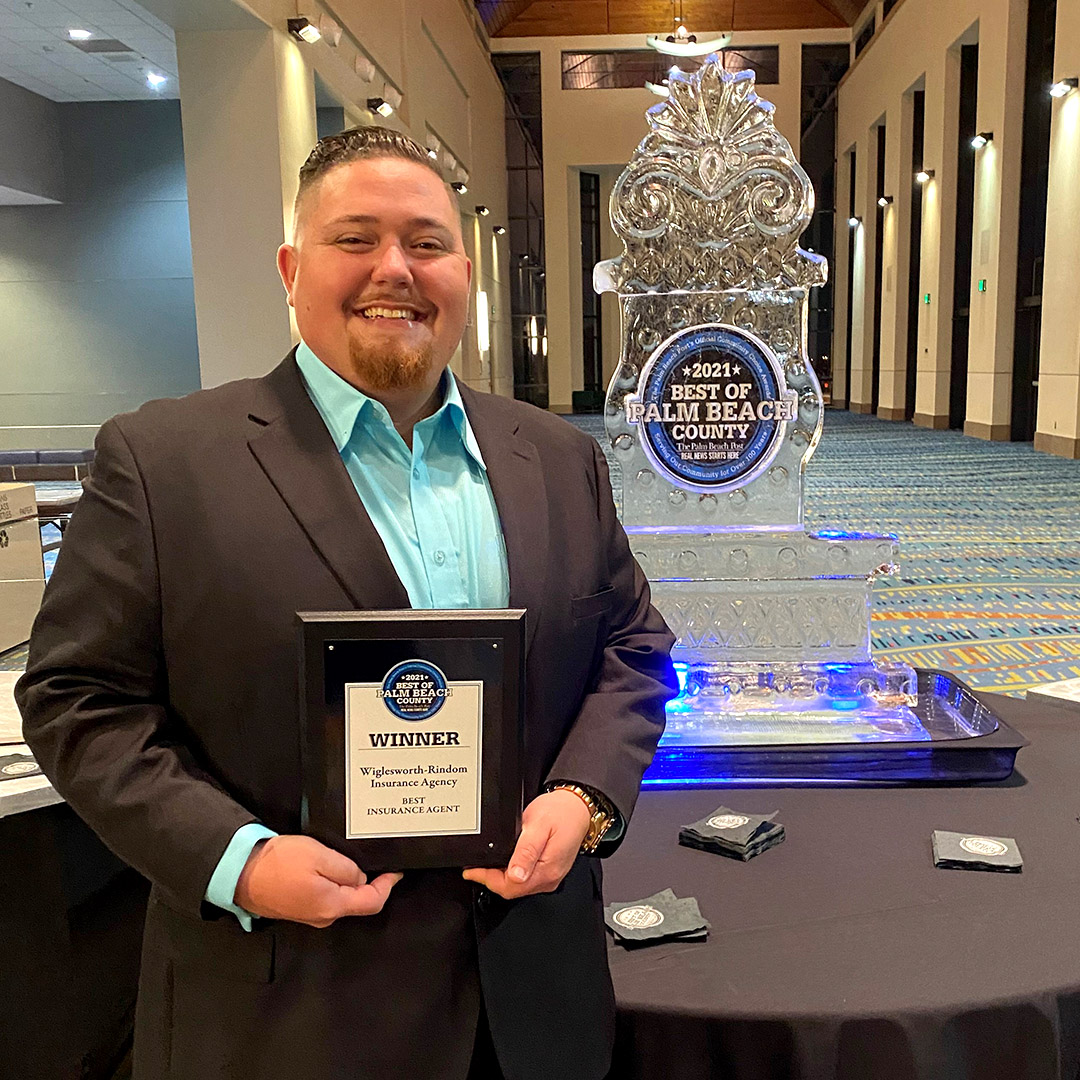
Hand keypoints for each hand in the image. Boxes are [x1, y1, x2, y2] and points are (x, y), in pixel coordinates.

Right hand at [234, 834, 401, 927]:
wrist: (241, 873)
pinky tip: (334, 867)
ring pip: (341, 898)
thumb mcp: (320, 857)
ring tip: (357, 859)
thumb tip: (360, 879)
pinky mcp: (298, 907)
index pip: (371, 902)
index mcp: (332, 906)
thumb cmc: (281, 863)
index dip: (388, 886)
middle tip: (379, 860)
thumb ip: (346, 870)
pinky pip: (326, 896)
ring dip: (352, 881)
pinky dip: (335, 882)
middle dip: (371, 882)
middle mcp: (323, 917)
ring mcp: (309, 914)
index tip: (397, 871)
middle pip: (357, 902)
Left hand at [462, 789, 590, 899]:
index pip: (510, 887)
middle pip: (513, 889)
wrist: (578, 806)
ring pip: (519, 886)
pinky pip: (527, 879)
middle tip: (475, 866)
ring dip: (500, 877)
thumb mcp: (539, 827)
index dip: (487, 880)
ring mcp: (551, 876)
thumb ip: (526, 852)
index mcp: (546, 870)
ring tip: (487, 863)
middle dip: (491, 880)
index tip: (471, 871)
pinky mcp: (550, 870)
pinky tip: (505, 861)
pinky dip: (511, 873)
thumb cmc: (560, 812)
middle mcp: (550, 878)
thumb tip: (515, 876)